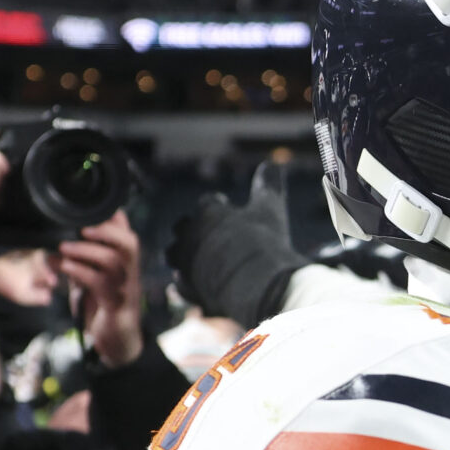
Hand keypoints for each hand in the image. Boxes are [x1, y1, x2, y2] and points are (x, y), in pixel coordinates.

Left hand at [57, 211, 142, 369]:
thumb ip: (84, 258)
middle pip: (128, 243)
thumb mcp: (93, 275)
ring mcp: (126, 288)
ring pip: (112, 260)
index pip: (127, 234)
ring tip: (64, 249)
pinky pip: (100, 282)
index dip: (113, 221)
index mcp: (127, 263)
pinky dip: (80, 271)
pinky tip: (65, 268)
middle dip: (105, 231)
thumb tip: (61, 238)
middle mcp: (131, 272)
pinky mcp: (116, 303)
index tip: (88, 218)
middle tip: (81, 229)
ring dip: (86, 251)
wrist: (117, 337)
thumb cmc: (103, 304)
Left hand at [168, 161, 304, 327]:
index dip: (220, 206)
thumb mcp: (270, 209)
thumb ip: (269, 185)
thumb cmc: (263, 241)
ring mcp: (185, 262)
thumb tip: (273, 162)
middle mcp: (190, 234)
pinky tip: (199, 286)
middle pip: (184, 227)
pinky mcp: (187, 288)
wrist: (256, 284)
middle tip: (212, 238)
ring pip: (176, 255)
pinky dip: (187, 285)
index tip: (229, 210)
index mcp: (208, 211)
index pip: (210, 203)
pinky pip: (181, 285)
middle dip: (195, 231)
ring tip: (202, 263)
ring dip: (185, 257)